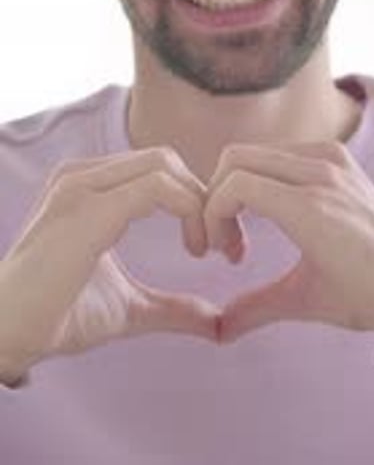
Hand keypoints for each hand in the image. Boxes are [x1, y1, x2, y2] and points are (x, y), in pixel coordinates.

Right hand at [0, 148, 242, 383]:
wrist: (8, 336)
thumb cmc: (59, 318)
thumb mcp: (130, 308)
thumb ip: (173, 307)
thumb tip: (218, 322)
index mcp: (90, 187)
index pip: (159, 169)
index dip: (198, 200)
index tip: (220, 246)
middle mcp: (84, 176)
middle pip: (167, 161)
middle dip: (206, 198)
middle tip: (228, 247)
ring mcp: (82, 186)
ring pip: (165, 166)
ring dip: (202, 204)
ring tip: (212, 248)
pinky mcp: (88, 208)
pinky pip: (156, 188)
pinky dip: (189, 210)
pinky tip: (196, 248)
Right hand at [205, 141, 373, 342]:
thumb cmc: (366, 298)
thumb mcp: (304, 302)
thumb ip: (252, 309)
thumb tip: (215, 330)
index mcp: (310, 208)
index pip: (235, 184)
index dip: (212, 215)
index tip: (220, 253)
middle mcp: (321, 173)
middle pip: (238, 158)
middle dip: (218, 197)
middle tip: (226, 242)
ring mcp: (333, 159)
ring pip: (258, 151)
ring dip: (240, 184)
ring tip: (247, 230)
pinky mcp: (341, 157)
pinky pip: (284, 151)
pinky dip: (265, 173)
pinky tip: (273, 212)